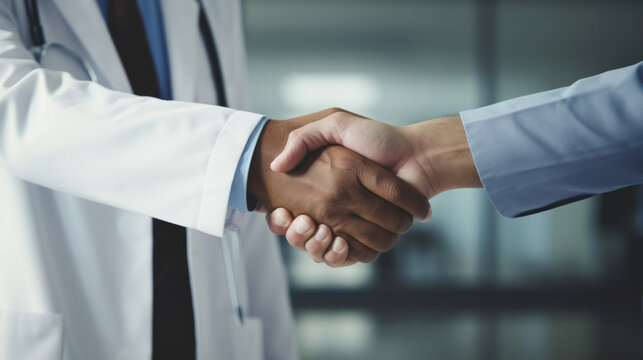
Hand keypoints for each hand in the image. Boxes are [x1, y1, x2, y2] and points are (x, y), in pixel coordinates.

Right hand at [266, 109, 480, 265]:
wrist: (418, 155)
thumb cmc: (379, 137)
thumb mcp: (336, 124)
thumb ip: (305, 137)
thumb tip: (277, 166)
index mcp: (325, 186)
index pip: (288, 214)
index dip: (279, 221)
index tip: (278, 213)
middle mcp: (336, 207)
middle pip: (303, 236)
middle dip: (297, 235)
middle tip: (302, 221)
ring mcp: (352, 223)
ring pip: (322, 250)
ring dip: (316, 247)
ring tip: (320, 229)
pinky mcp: (370, 237)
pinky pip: (348, 256)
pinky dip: (340, 255)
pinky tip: (339, 241)